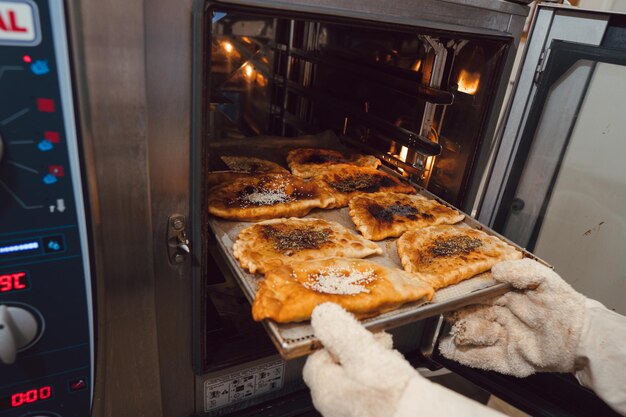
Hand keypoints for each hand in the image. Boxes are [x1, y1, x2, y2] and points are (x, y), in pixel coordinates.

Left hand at [303, 303, 505, 416]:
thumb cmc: (392, 394)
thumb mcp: (363, 352)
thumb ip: (339, 331)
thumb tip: (322, 314)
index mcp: (325, 389)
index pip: (316, 357)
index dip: (336, 339)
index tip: (354, 331)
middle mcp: (333, 406)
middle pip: (337, 367)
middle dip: (357, 349)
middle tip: (377, 342)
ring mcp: (352, 413)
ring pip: (356, 378)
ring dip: (371, 362)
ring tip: (390, 357)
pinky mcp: (373, 414)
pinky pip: (370, 392)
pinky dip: (381, 380)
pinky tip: (397, 376)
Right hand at [439, 258, 586, 376]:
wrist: (584, 339)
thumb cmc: (565, 307)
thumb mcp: (545, 280)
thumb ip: (521, 270)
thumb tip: (495, 270)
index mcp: (504, 296)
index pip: (476, 294)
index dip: (462, 293)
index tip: (450, 292)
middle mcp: (499, 317)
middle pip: (469, 314)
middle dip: (457, 313)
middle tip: (449, 311)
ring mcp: (501, 339)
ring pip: (472, 336)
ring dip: (464, 333)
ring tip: (462, 330)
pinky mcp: (506, 360)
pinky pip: (481, 359)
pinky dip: (464, 355)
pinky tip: (451, 349)